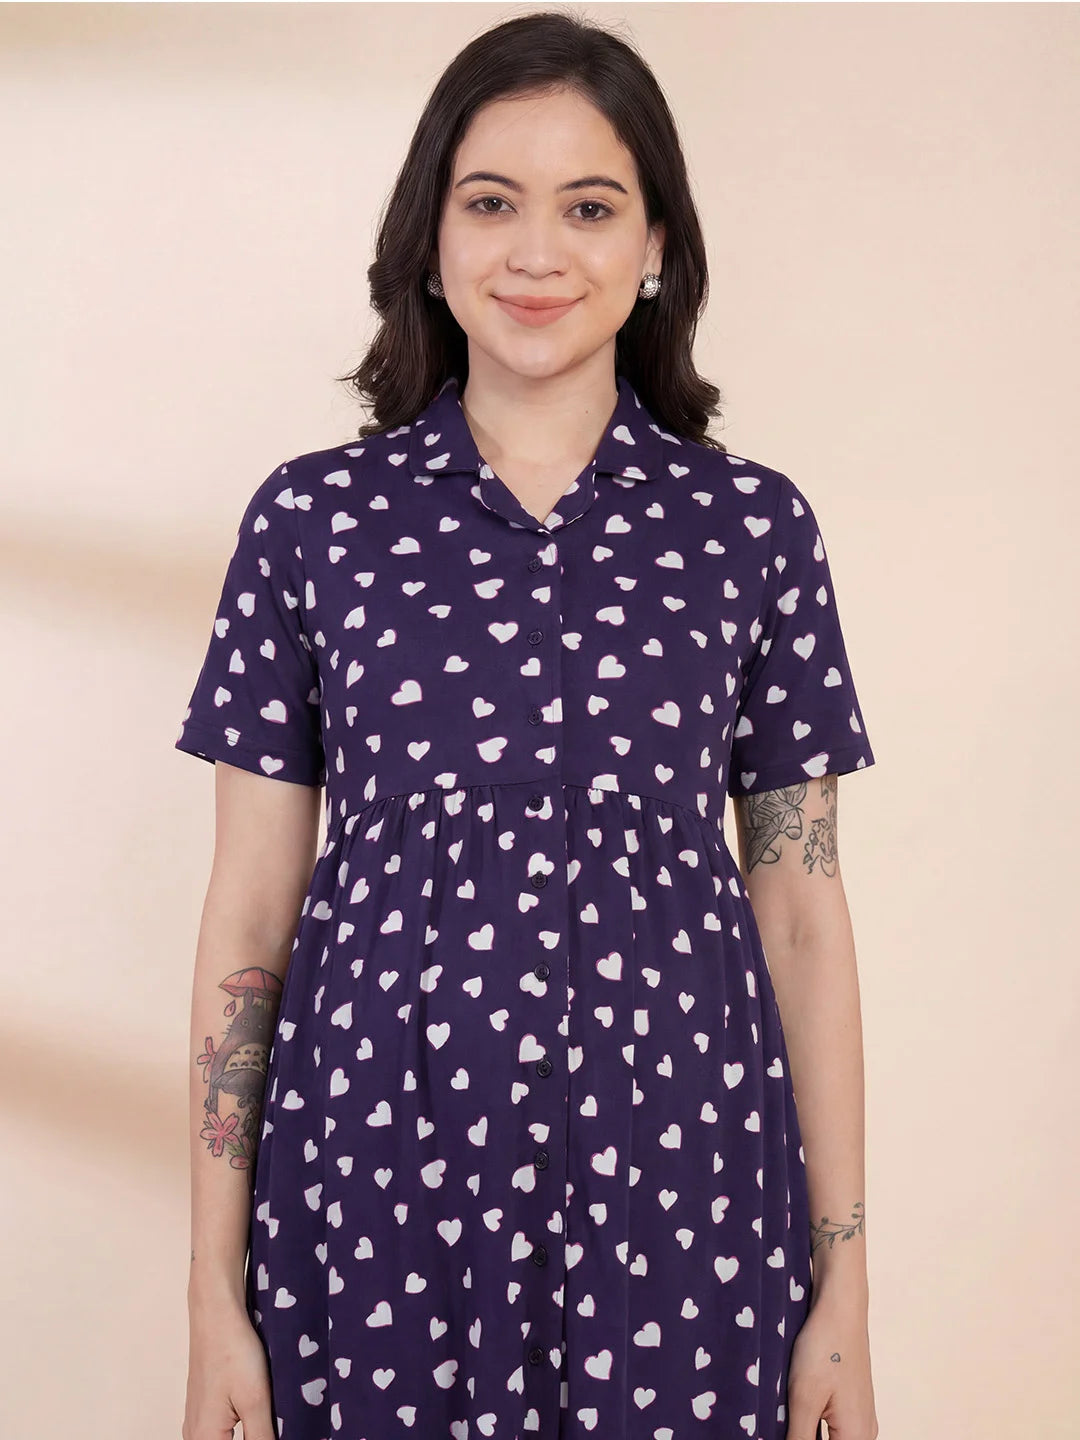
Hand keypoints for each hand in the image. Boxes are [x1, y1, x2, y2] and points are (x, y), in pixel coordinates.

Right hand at [183, 1300, 275, 1439]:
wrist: (216, 1313)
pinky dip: (240, 1430)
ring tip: (272, 1423)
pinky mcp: (203, 1408)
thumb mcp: (255, 1399)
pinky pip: (221, 1432)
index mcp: (204, 1439)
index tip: (274, 1432)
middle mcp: (194, 1435)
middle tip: (275, 1425)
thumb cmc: (232, 1351)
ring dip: (249, 1434)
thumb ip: (262, 1438)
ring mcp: (197, 1421)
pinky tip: (260, 1418)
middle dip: (256, 1438)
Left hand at [785, 1292, 878, 1439]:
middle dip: (799, 1436)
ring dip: (803, 1432)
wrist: (841, 1305)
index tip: (782, 1430)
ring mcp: (859, 1417)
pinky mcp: (850, 1403)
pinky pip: (831, 1427)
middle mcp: (864, 1433)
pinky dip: (810, 1424)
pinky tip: (790, 1411)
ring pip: (827, 1439)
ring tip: (781, 1415)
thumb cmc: (825, 1347)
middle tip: (778, 1419)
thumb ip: (798, 1438)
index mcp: (857, 1437)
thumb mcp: (803, 1398)